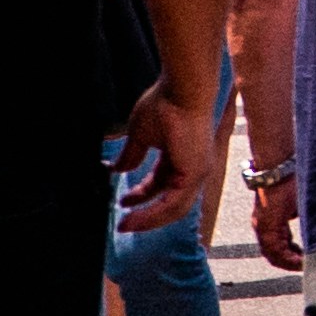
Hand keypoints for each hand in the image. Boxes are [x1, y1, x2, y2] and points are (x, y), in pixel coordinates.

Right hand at [115, 86, 219, 237]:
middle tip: (124, 223)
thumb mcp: (141, 135)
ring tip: (125, 225)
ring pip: (174, 207)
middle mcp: (193, 166)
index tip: (122, 202)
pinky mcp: (195, 174)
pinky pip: (174, 204)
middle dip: (146, 213)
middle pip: (170, 199)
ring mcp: (197, 170)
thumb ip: (132, 155)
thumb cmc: (165, 104)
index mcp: (181, 156)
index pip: (161, 183)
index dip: (142, 196)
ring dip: (148, 219)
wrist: (181, 91)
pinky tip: (134, 218)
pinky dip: (154, 214)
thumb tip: (117, 170)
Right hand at [250, 161, 299, 268]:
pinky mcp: (266, 216)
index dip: (292, 263)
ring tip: (304, 257)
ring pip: (272, 247)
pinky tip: (298, 245)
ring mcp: (262, 221)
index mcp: (268, 227)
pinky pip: (273, 237)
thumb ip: (312, 221)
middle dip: (289, 262)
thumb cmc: (290, 181)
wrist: (278, 162)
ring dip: (287, 253)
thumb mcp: (304, 203)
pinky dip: (284, 244)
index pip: (277, 255)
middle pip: (272, 254)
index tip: (307, 265)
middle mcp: (261, 227)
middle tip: (307, 265)